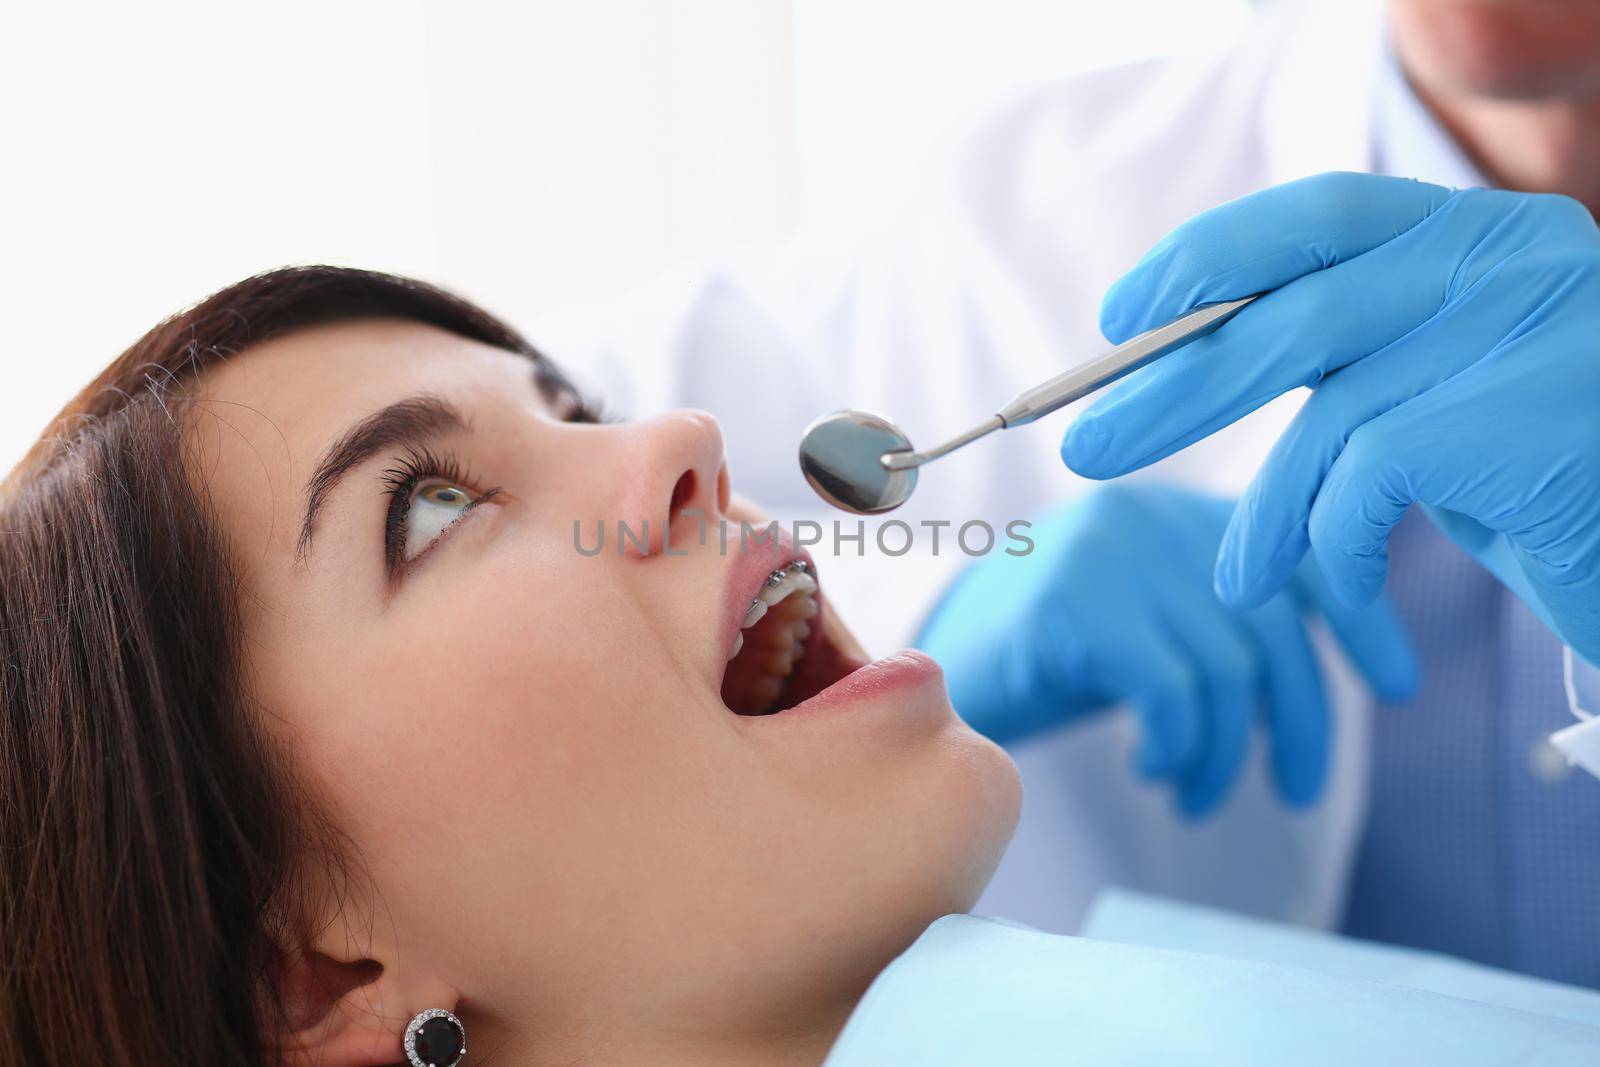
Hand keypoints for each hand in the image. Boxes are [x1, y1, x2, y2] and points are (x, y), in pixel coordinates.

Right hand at [914, 484, 1417, 816]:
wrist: (926, 671)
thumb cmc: (1049, 659)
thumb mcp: (1149, 624)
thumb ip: (1222, 623)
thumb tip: (1326, 676)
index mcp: (1178, 511)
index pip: (1302, 551)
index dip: (1362, 618)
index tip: (1399, 685)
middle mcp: (1150, 514)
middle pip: (1272, 624)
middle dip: (1301, 722)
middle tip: (1298, 792)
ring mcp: (1108, 551)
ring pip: (1224, 670)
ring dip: (1224, 755)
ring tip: (1195, 794)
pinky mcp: (1071, 602)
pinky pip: (1169, 689)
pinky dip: (1176, 745)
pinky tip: (1153, 768)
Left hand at [1061, 173, 1599, 662]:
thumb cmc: (1549, 478)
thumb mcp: (1440, 392)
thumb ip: (1350, 352)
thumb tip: (1184, 357)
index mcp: (1479, 232)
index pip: (1316, 218)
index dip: (1206, 261)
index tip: (1122, 318)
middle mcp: (1506, 257)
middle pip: (1292, 315)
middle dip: (1171, 388)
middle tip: (1085, 443)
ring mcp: (1524, 328)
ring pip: (1327, 415)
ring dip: (1259, 510)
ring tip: (1232, 578)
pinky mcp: (1522, 415)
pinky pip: (1367, 481)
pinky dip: (1336, 545)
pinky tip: (1345, 587)